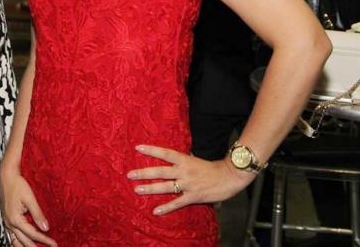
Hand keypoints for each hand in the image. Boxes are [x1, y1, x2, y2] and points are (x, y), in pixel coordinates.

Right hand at [0, 168, 56, 246]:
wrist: (6, 176)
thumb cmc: (18, 185)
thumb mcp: (30, 198)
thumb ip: (38, 214)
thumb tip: (46, 228)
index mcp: (15, 219)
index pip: (33, 234)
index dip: (45, 240)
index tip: (54, 244)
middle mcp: (9, 223)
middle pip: (24, 241)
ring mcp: (6, 222)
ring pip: (15, 241)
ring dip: (25, 246)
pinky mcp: (6, 218)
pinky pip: (10, 235)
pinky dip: (16, 242)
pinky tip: (21, 244)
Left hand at [127, 145, 255, 215]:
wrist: (230, 176)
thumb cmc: (213, 168)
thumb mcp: (196, 160)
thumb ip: (184, 160)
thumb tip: (172, 158)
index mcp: (185, 160)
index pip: (165, 153)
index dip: (151, 150)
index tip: (137, 148)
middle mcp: (184, 171)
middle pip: (160, 171)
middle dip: (144, 173)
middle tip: (130, 174)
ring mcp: (188, 184)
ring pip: (165, 187)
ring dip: (150, 189)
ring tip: (137, 190)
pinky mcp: (193, 196)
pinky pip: (177, 203)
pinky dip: (166, 208)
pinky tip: (156, 211)